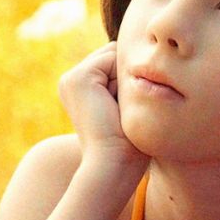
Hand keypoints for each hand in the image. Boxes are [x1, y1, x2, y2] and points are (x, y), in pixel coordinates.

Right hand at [57, 42, 148, 174]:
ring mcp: (71, 79)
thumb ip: (129, 84)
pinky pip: (112, 58)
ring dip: (126, 79)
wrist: (113, 165)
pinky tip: (113, 105)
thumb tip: (149, 63)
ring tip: (118, 109)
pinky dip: (122, 79)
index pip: (116, 61)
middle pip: (116, 54)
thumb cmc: (129, 146)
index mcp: (82, 89)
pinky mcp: (77, 78)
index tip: (125, 112)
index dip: (131, 80)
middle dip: (128, 76)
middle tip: (122, 112)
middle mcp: (72, 81)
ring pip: (115, 54)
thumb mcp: (129, 109)